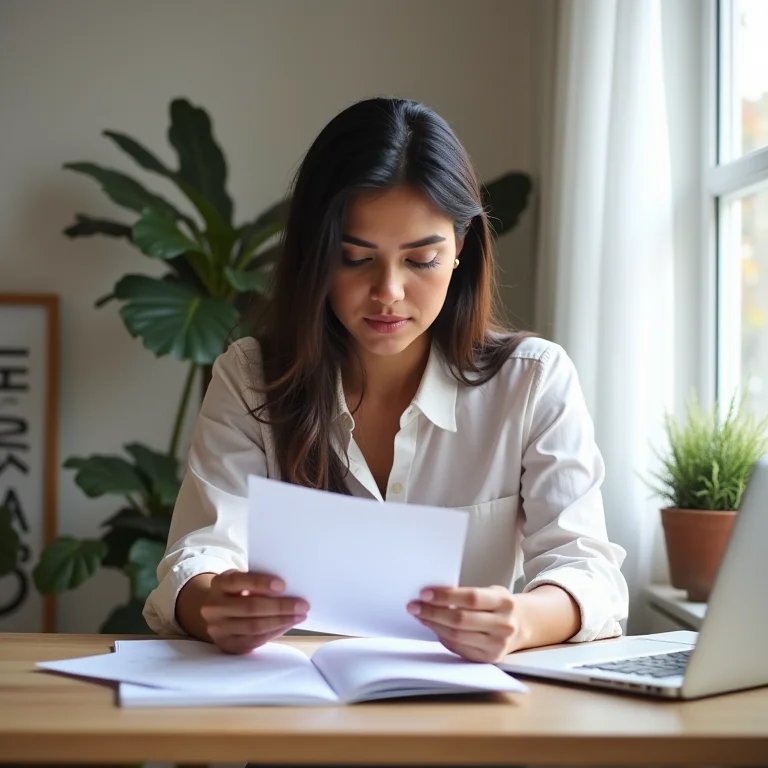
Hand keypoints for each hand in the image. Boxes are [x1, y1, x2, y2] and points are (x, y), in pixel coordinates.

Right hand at [200, 570, 308, 654]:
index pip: (238, 581)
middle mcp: (214, 607)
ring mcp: (218, 628)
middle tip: (303, 605)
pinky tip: (288, 625)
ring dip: (281, 621)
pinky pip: (254, 641)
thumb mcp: (242, 580)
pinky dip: (274, 632)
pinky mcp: (227, 645)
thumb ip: (257, 581)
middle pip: (250, 607)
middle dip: (280, 606)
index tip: (282, 585)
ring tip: (300, 616)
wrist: (216, 611)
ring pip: (253, 626)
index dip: (260, 583)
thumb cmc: (238, 590)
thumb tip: (289, 588)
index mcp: (218, 584)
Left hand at [407, 585, 525, 662]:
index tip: (424, 593)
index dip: (445, 596)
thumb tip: (432, 596)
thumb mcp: (491, 592)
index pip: (471, 598)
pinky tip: (433, 627)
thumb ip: (467, 595)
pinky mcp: (488, 658)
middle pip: (460, 620)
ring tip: (420, 616)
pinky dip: (442, 637)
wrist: (521, 626)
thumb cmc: (498, 605)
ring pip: (456, 636)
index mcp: (504, 602)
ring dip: (434, 625)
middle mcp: (503, 625)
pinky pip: (459, 648)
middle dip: (433, 612)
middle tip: (414, 606)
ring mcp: (497, 645)